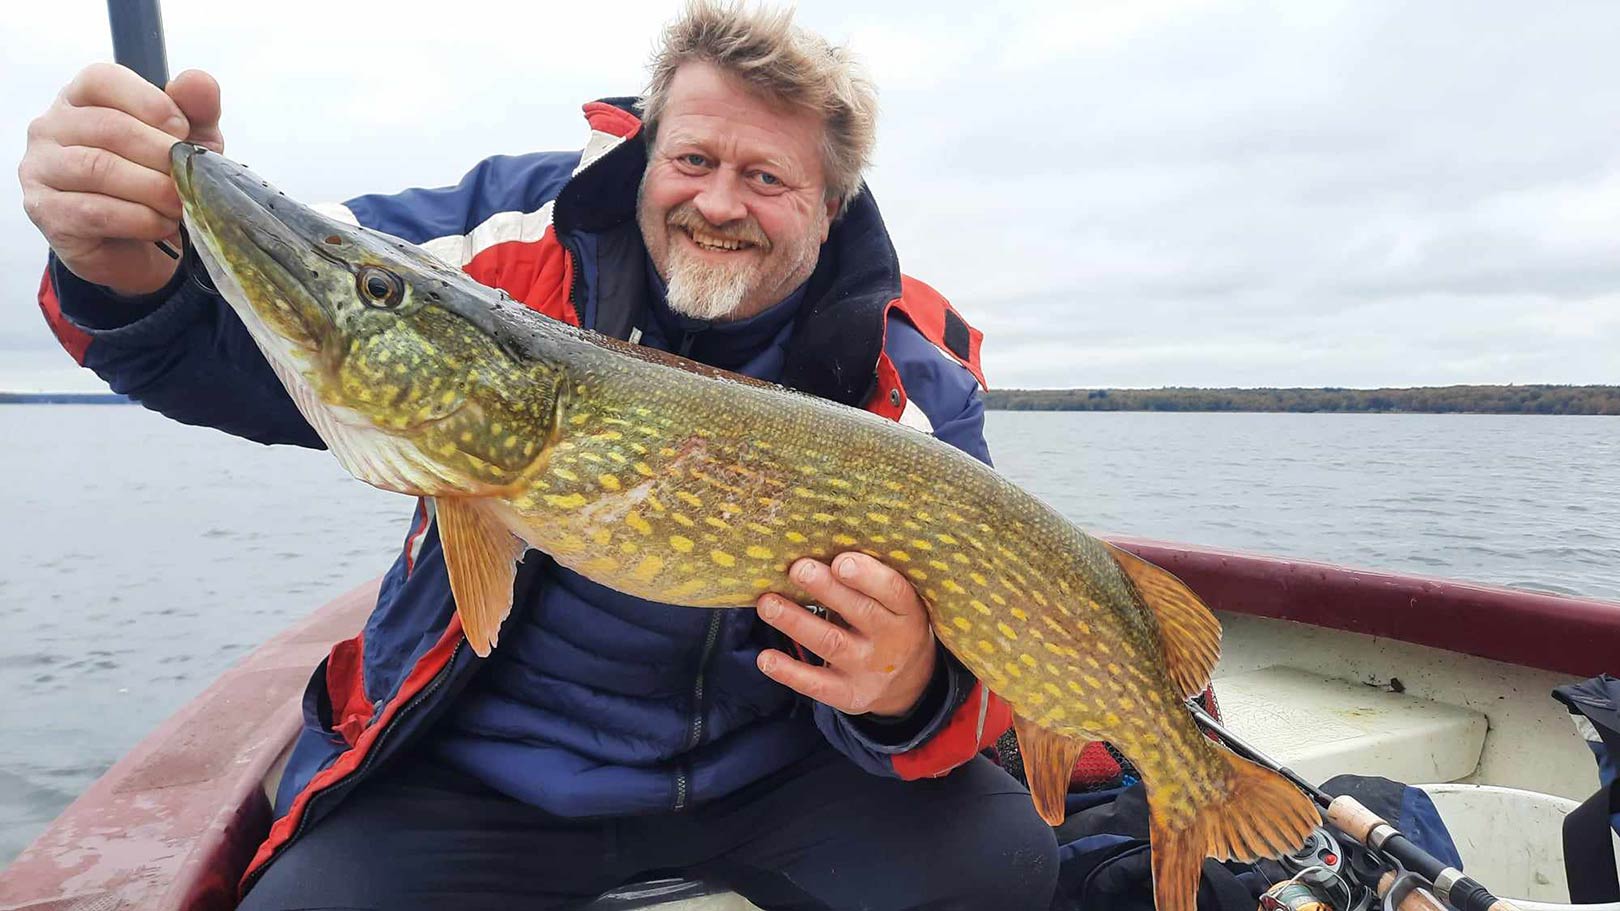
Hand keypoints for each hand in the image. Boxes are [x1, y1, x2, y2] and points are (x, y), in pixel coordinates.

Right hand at [18, 64, 224, 295]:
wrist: (143, 247)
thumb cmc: (158, 182)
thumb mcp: (188, 143)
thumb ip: (196, 110)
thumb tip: (198, 80)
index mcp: (80, 99)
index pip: (102, 79)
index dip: (151, 103)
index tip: (184, 132)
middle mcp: (50, 127)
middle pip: (108, 126)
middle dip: (160, 155)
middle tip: (188, 179)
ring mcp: (41, 168)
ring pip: (99, 168)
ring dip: (152, 190)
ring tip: (179, 206)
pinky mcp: (44, 211)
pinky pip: (94, 211)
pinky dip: (140, 220)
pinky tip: (161, 226)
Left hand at [755, 552, 937, 717]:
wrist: (909, 685)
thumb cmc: (888, 625)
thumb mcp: (893, 605)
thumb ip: (866, 582)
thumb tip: (816, 550)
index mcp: (907, 612)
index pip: (893, 591)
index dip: (867, 576)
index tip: (839, 561)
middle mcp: (891, 642)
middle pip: (860, 612)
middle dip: (827, 589)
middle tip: (798, 569)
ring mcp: (869, 670)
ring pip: (831, 644)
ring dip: (796, 622)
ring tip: (767, 604)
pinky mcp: (848, 695)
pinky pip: (816, 684)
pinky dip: (789, 672)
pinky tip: (766, 657)